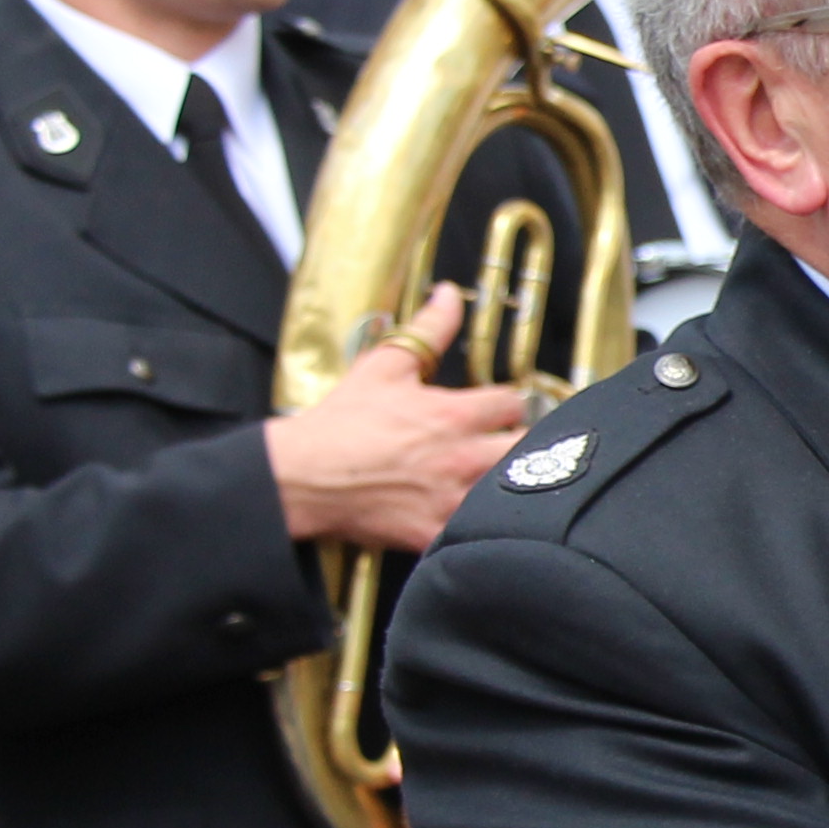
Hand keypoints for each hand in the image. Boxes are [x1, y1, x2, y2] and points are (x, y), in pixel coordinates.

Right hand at [265, 285, 530, 551]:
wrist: (302, 477)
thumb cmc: (340, 422)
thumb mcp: (385, 364)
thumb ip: (428, 328)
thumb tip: (449, 294)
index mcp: (454, 414)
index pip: (514, 403)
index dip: (510, 404)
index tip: (500, 410)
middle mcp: (462, 458)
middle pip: (526, 448)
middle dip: (521, 442)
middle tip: (505, 444)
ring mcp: (451, 499)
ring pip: (512, 490)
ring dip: (510, 482)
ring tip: (496, 479)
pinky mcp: (434, 534)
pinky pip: (478, 530)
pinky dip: (482, 523)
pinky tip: (476, 517)